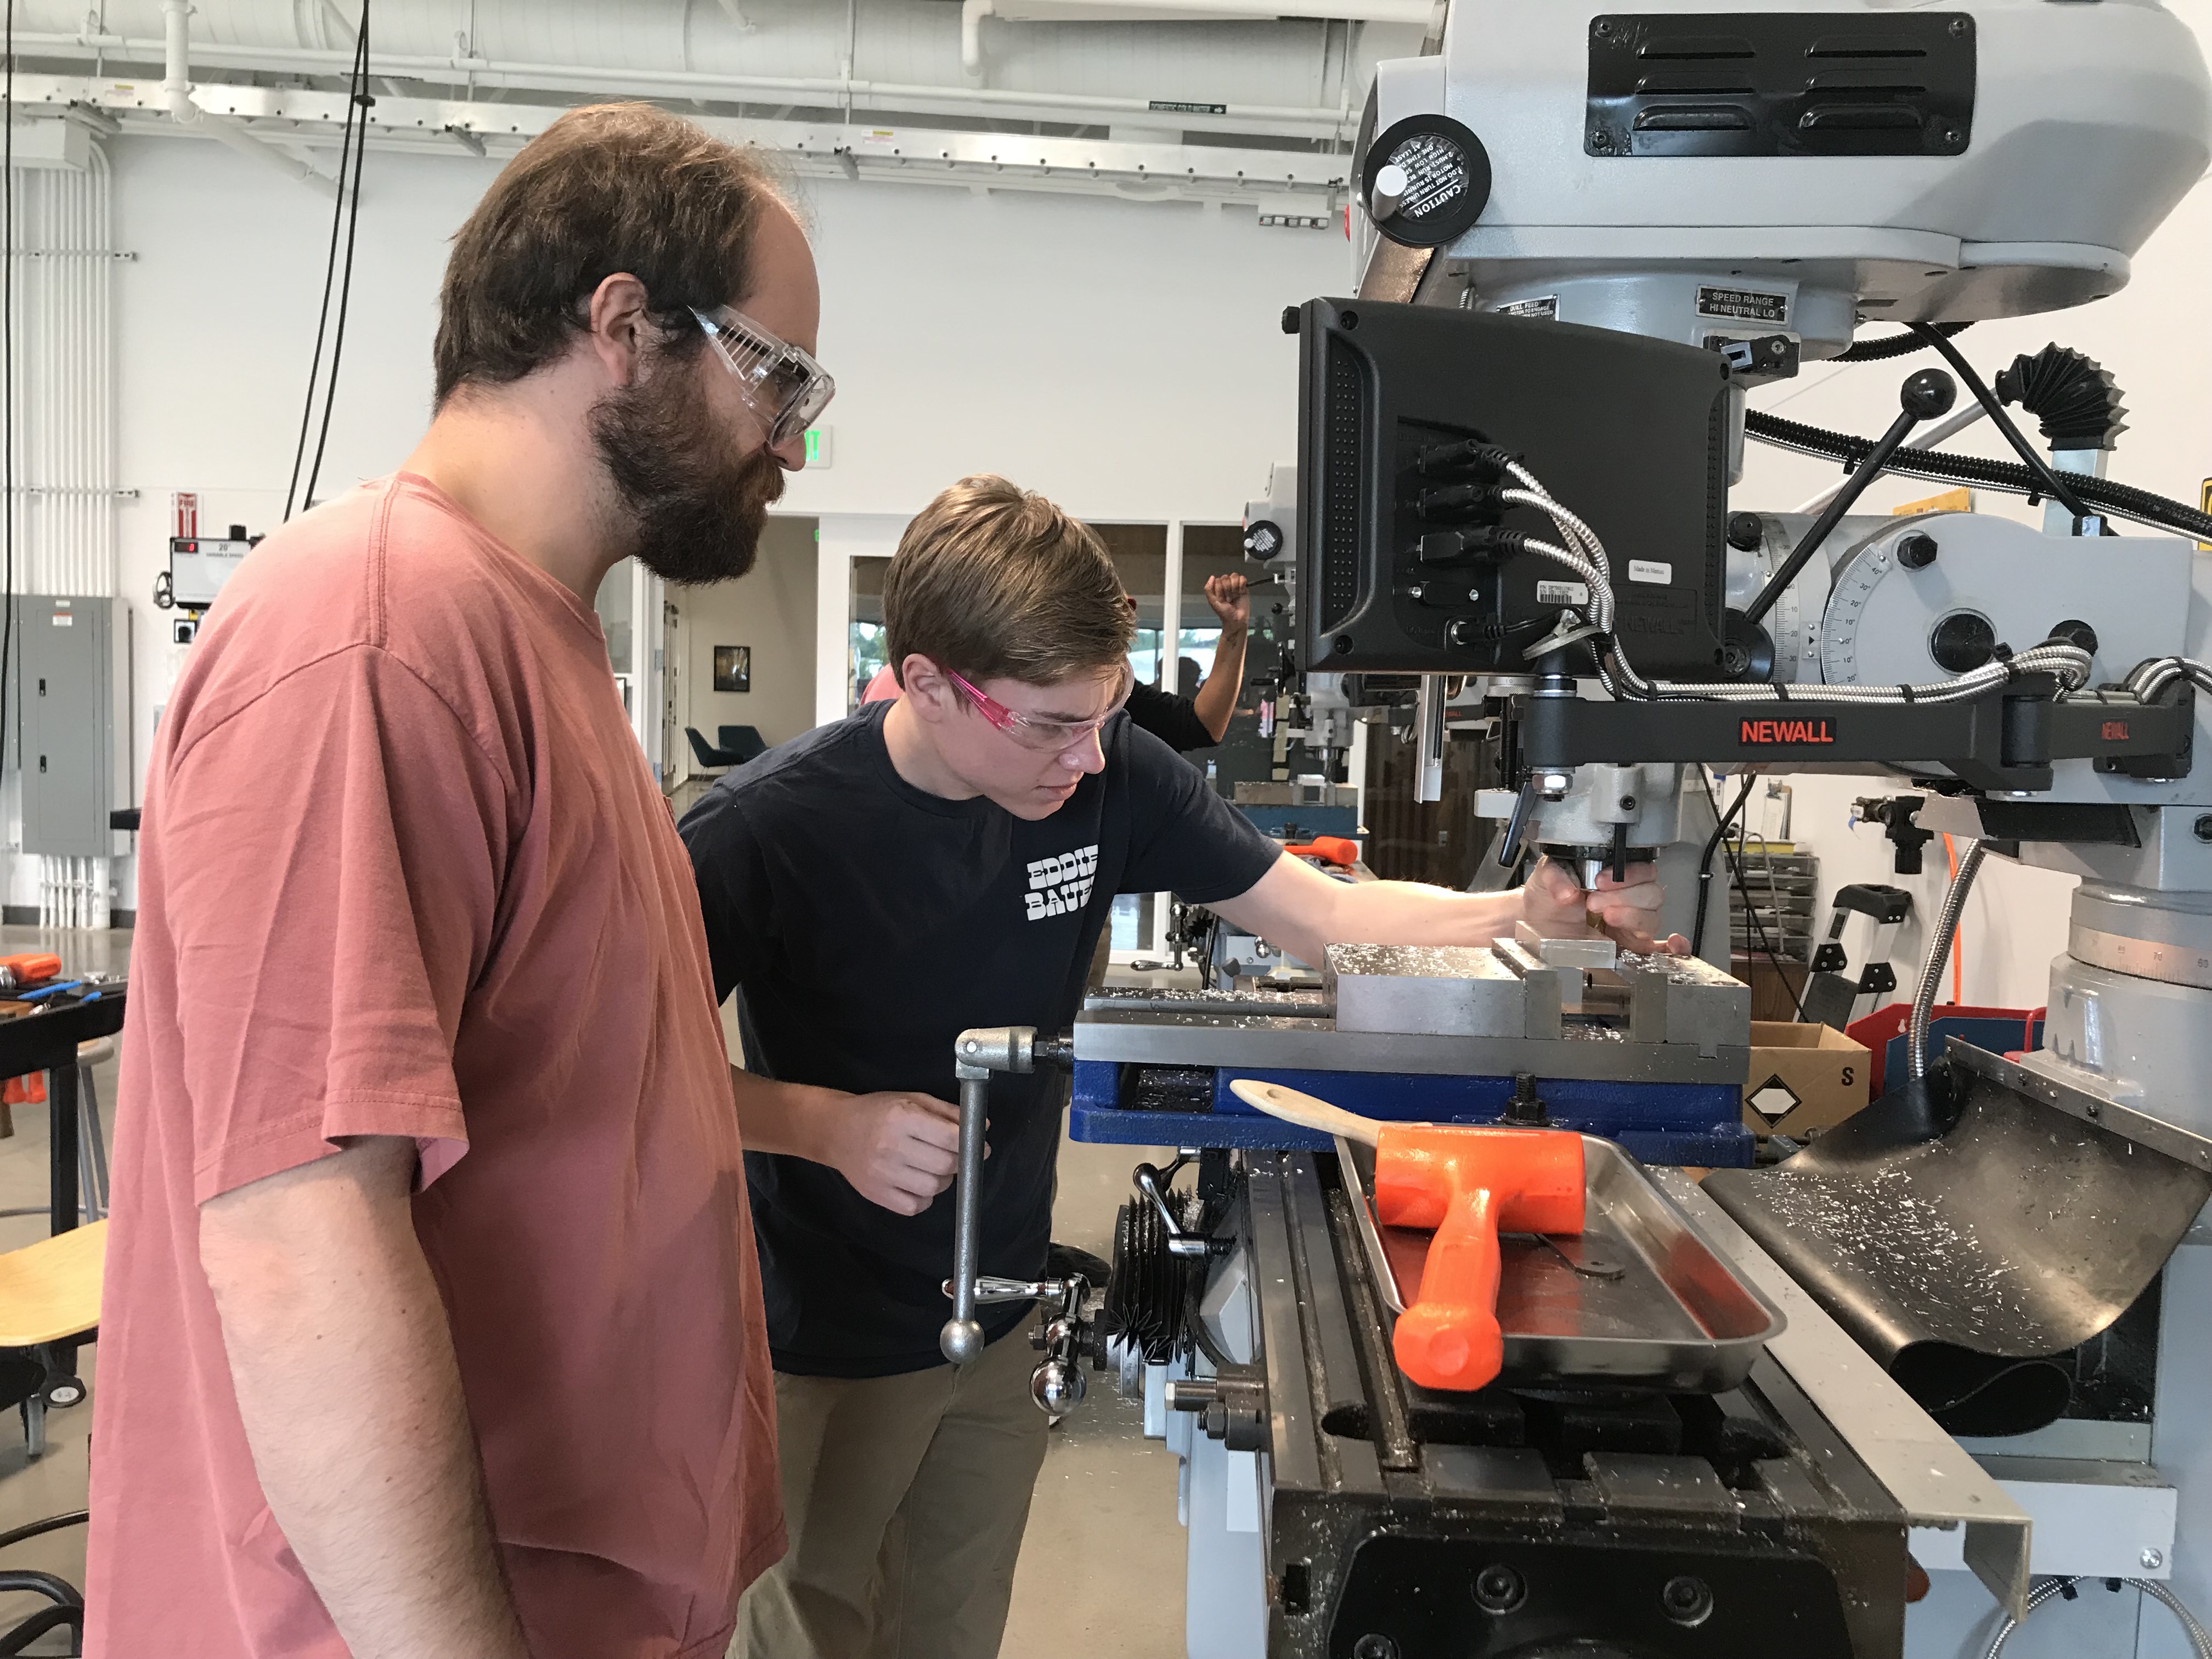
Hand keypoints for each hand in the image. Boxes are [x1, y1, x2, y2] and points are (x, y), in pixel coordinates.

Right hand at [822, 1092, 974, 1216]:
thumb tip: (982, 1126)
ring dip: (942, 1180)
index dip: (971, 1143)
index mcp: (902, 1117)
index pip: (949, 1137)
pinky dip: (924, 1198)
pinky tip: (918, 1182)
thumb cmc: (876, 1112)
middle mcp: (891, 1146)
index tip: (980, 1145)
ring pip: (933, 1188)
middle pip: (945, 1165)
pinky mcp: (877, 1194)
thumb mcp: (912, 1100)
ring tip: (933, 1167)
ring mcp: (883, 1173)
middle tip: (955, 1156)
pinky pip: (915, 1206)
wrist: (835, 1131)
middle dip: (959, 1162)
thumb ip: (948, 1112)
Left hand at [1204, 573, 1249, 628]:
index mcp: (1218, 588)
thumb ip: (1208, 589)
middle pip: (1226, 577)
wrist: (1236, 620)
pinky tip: (1240, 592)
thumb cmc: (1224, 613)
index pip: (1218, 579)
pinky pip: (1243, 579)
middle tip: (1229, 598)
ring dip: (1234, 586)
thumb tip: (1212, 577)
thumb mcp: (1212, 602)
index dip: (1220, 588)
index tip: (1221, 597)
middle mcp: (1227, 585)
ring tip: (1235, 595)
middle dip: (1227, 588)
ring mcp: (1235, 586)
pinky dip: (1242, 585)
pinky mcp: (1244, 588)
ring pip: (1234, 576)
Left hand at [1520, 856, 1689, 955]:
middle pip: (1652, 894)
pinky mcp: (1628, 949)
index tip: (1600, 881)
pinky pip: (1658, 950)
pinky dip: (1671, 948)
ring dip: (1631, 917)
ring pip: (1653, 918)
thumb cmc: (1547, 899)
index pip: (1644, 870)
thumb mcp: (1546, 877)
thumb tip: (1568, 892)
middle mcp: (1629, 899)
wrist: (1535, 926)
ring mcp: (1630, 925)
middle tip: (1595, 902)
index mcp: (1616, 877)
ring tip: (1606, 917)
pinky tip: (1672, 944)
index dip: (1628, 875)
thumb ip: (1555, 877)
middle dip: (1625, 897)